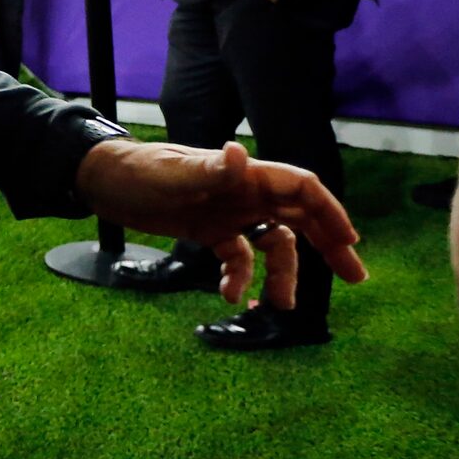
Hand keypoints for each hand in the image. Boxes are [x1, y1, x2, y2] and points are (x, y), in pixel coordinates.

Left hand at [74, 139, 366, 307]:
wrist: (103, 182)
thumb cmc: (138, 170)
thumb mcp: (173, 173)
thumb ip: (210, 170)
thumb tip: (239, 153)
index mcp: (245, 175)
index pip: (302, 188)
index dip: (329, 212)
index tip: (349, 242)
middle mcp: (244, 193)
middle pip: (300, 217)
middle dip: (329, 244)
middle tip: (356, 276)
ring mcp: (229, 212)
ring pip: (272, 243)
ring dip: (282, 273)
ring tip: (281, 305)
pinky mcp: (209, 230)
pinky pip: (238, 256)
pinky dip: (239, 276)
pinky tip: (228, 295)